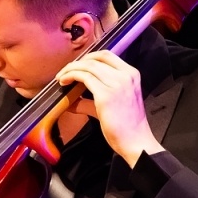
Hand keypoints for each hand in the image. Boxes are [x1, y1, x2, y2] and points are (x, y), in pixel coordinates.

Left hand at [57, 51, 162, 165]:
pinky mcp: (106, 95)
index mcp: (131, 74)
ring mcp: (117, 84)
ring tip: (61, 78)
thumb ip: (92, 98)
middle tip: (64, 72)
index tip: (76, 65)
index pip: (106, 55)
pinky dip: (71, 76)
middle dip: (76, 63)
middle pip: (95, 58)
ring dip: (71, 69)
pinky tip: (64, 82)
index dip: (88, 57)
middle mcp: (126, 75)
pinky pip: (84, 77)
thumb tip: (71, 98)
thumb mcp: (113, 104)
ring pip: (87, 66)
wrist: (135, 141)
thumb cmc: (126, 126)